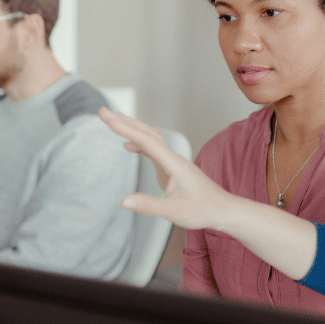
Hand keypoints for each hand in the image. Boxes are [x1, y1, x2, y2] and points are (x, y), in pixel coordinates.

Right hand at [98, 107, 239, 230]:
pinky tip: (128, 146)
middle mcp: (173, 158)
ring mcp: (173, 162)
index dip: (126, 129)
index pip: (146, 141)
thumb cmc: (202, 210)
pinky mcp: (171, 168)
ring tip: (112, 121)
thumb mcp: (173, 212)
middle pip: (147, 133)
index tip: (108, 119)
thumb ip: (148, 205)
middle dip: (124, 122)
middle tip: (103, 112)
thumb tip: (123, 201)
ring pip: (150, 139)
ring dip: (131, 129)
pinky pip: (153, 150)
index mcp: (174, 164)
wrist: (222, 210)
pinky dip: (139, 144)